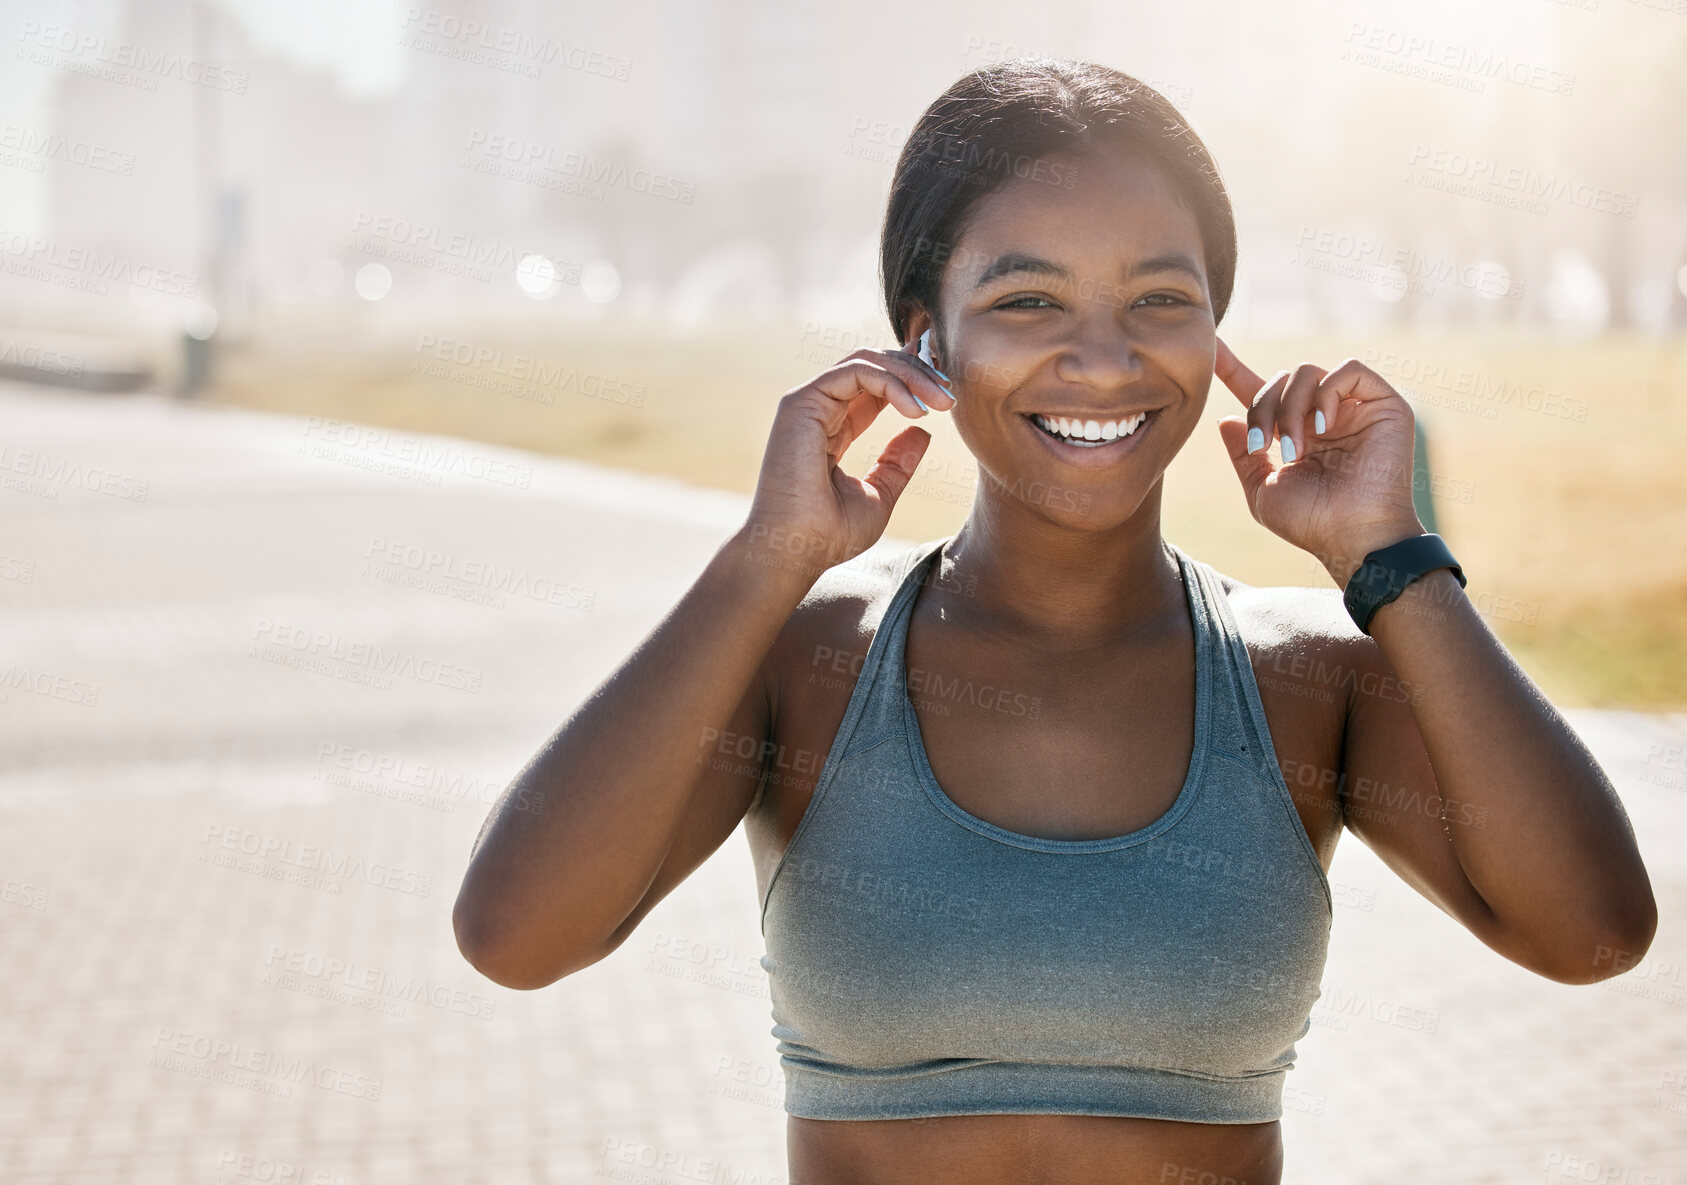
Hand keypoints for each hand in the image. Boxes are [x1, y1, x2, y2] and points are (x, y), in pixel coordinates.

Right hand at [738, 338, 954, 583]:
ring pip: (867, 362)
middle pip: (873, 367)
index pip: (873, 387)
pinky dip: (891, 382)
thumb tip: (921, 431)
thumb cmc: (828, 535)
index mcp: (831, 429)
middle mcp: (818, 411)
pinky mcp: (801, 402)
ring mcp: (807, 404)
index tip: (946, 391)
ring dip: (911, 375)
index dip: (911, 381)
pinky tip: (914, 408)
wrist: (795, 552)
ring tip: (941, 402)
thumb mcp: (878, 496)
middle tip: (950, 395)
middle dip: (917, 373)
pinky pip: (855, 371)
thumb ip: (896, 464)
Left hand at [1213, 339, 1425, 585]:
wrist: (1353, 538)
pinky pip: (1349, 369)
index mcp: (1296, 432)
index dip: (1234, 370)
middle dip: (1261, 408)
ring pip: (1307, 372)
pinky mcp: (1384, 402)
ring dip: (1289, 409)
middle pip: (1279, 380)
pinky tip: (1323, 428)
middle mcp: (1324, 415)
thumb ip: (1242, 454)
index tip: (1212, 350)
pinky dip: (1326, 393)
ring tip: (1295, 450)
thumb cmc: (1312, 522)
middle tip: (1263, 447)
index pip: (1262, 392)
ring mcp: (1354, 407)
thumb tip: (1225, 418)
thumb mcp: (1263, 490)